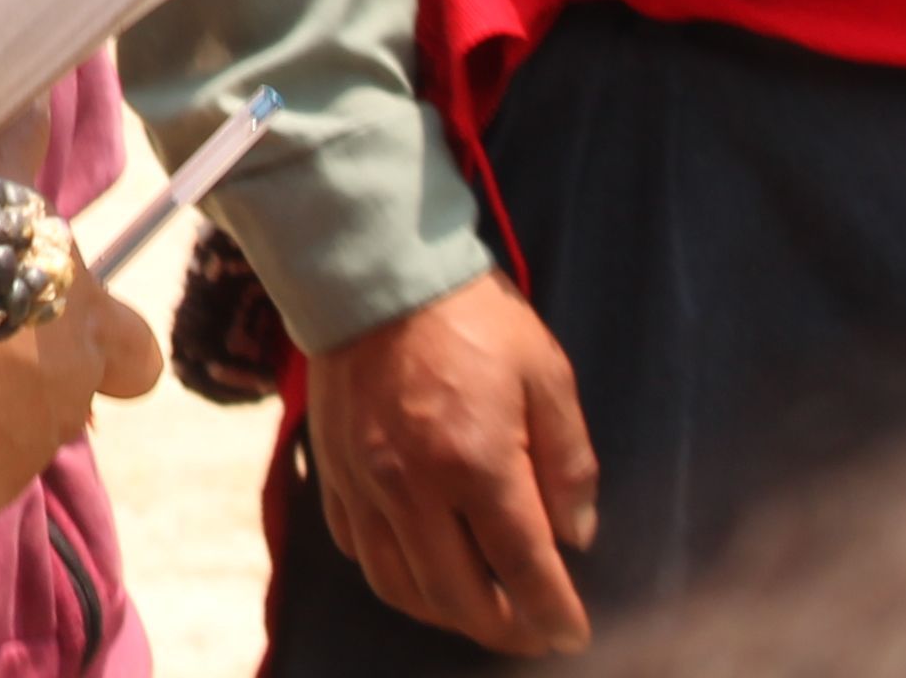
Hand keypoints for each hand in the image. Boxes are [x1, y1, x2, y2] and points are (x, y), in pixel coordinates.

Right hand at [304, 273, 600, 654]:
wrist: (375, 270)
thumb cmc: (473, 318)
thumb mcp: (547, 377)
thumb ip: (569, 465)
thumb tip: (574, 537)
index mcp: (476, 463)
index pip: (523, 569)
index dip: (553, 614)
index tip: (573, 635)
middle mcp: (412, 486)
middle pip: (457, 597)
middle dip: (503, 629)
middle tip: (532, 631)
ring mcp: (363, 482)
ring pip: (399, 586)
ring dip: (444, 613)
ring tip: (477, 610)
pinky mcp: (331, 469)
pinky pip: (357, 548)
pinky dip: (391, 574)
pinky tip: (419, 565)